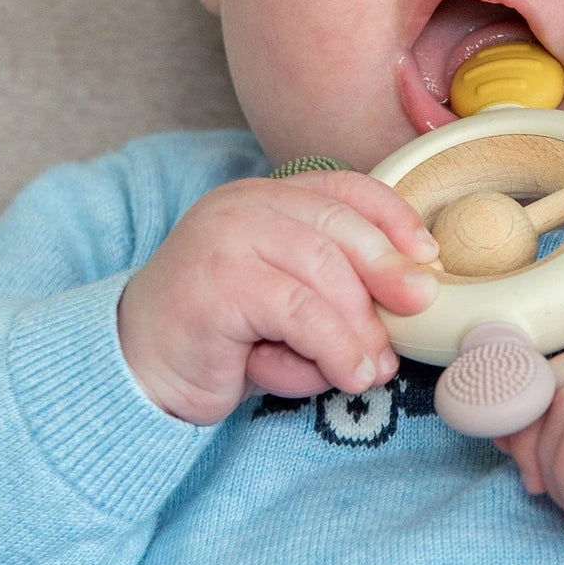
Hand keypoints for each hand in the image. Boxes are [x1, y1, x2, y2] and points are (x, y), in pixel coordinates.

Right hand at [118, 172, 439, 425]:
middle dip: (388, 270)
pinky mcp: (216, 283)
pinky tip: (344, 376)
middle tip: (417, 312)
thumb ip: (336, 290)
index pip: (343, 188)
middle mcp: (243, 207)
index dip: (393, 217)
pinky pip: (299, 312)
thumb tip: (411, 300)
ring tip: (373, 370)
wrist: (136, 371)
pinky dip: (333, 348)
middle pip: (339, 226)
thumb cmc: (223, 340)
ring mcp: (225, 239)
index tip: (427, 256)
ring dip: (360, 327)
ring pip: (325, 272)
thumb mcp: (290, 305)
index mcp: (264, 199)